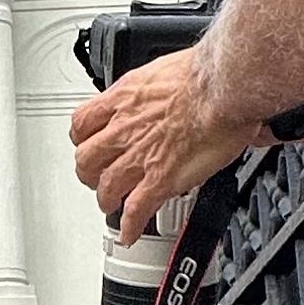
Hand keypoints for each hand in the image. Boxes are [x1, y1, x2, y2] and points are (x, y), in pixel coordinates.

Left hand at [69, 50, 261, 248]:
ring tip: (110, 206)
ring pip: (107, 186)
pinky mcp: (160, 179)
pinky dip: (130, 225)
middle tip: (96, 177)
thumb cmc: (205, 75)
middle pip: (87, 158)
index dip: (82, 137)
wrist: (221, 88)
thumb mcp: (166, 71)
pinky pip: (136, 209)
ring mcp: (140, 156)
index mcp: (125, 99)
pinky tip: (130, 233)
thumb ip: (163, 87)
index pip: (84, 121)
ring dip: (106, 199)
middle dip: (89, 172)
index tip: (87, 142)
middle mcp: (125, 128)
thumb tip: (178, 86)